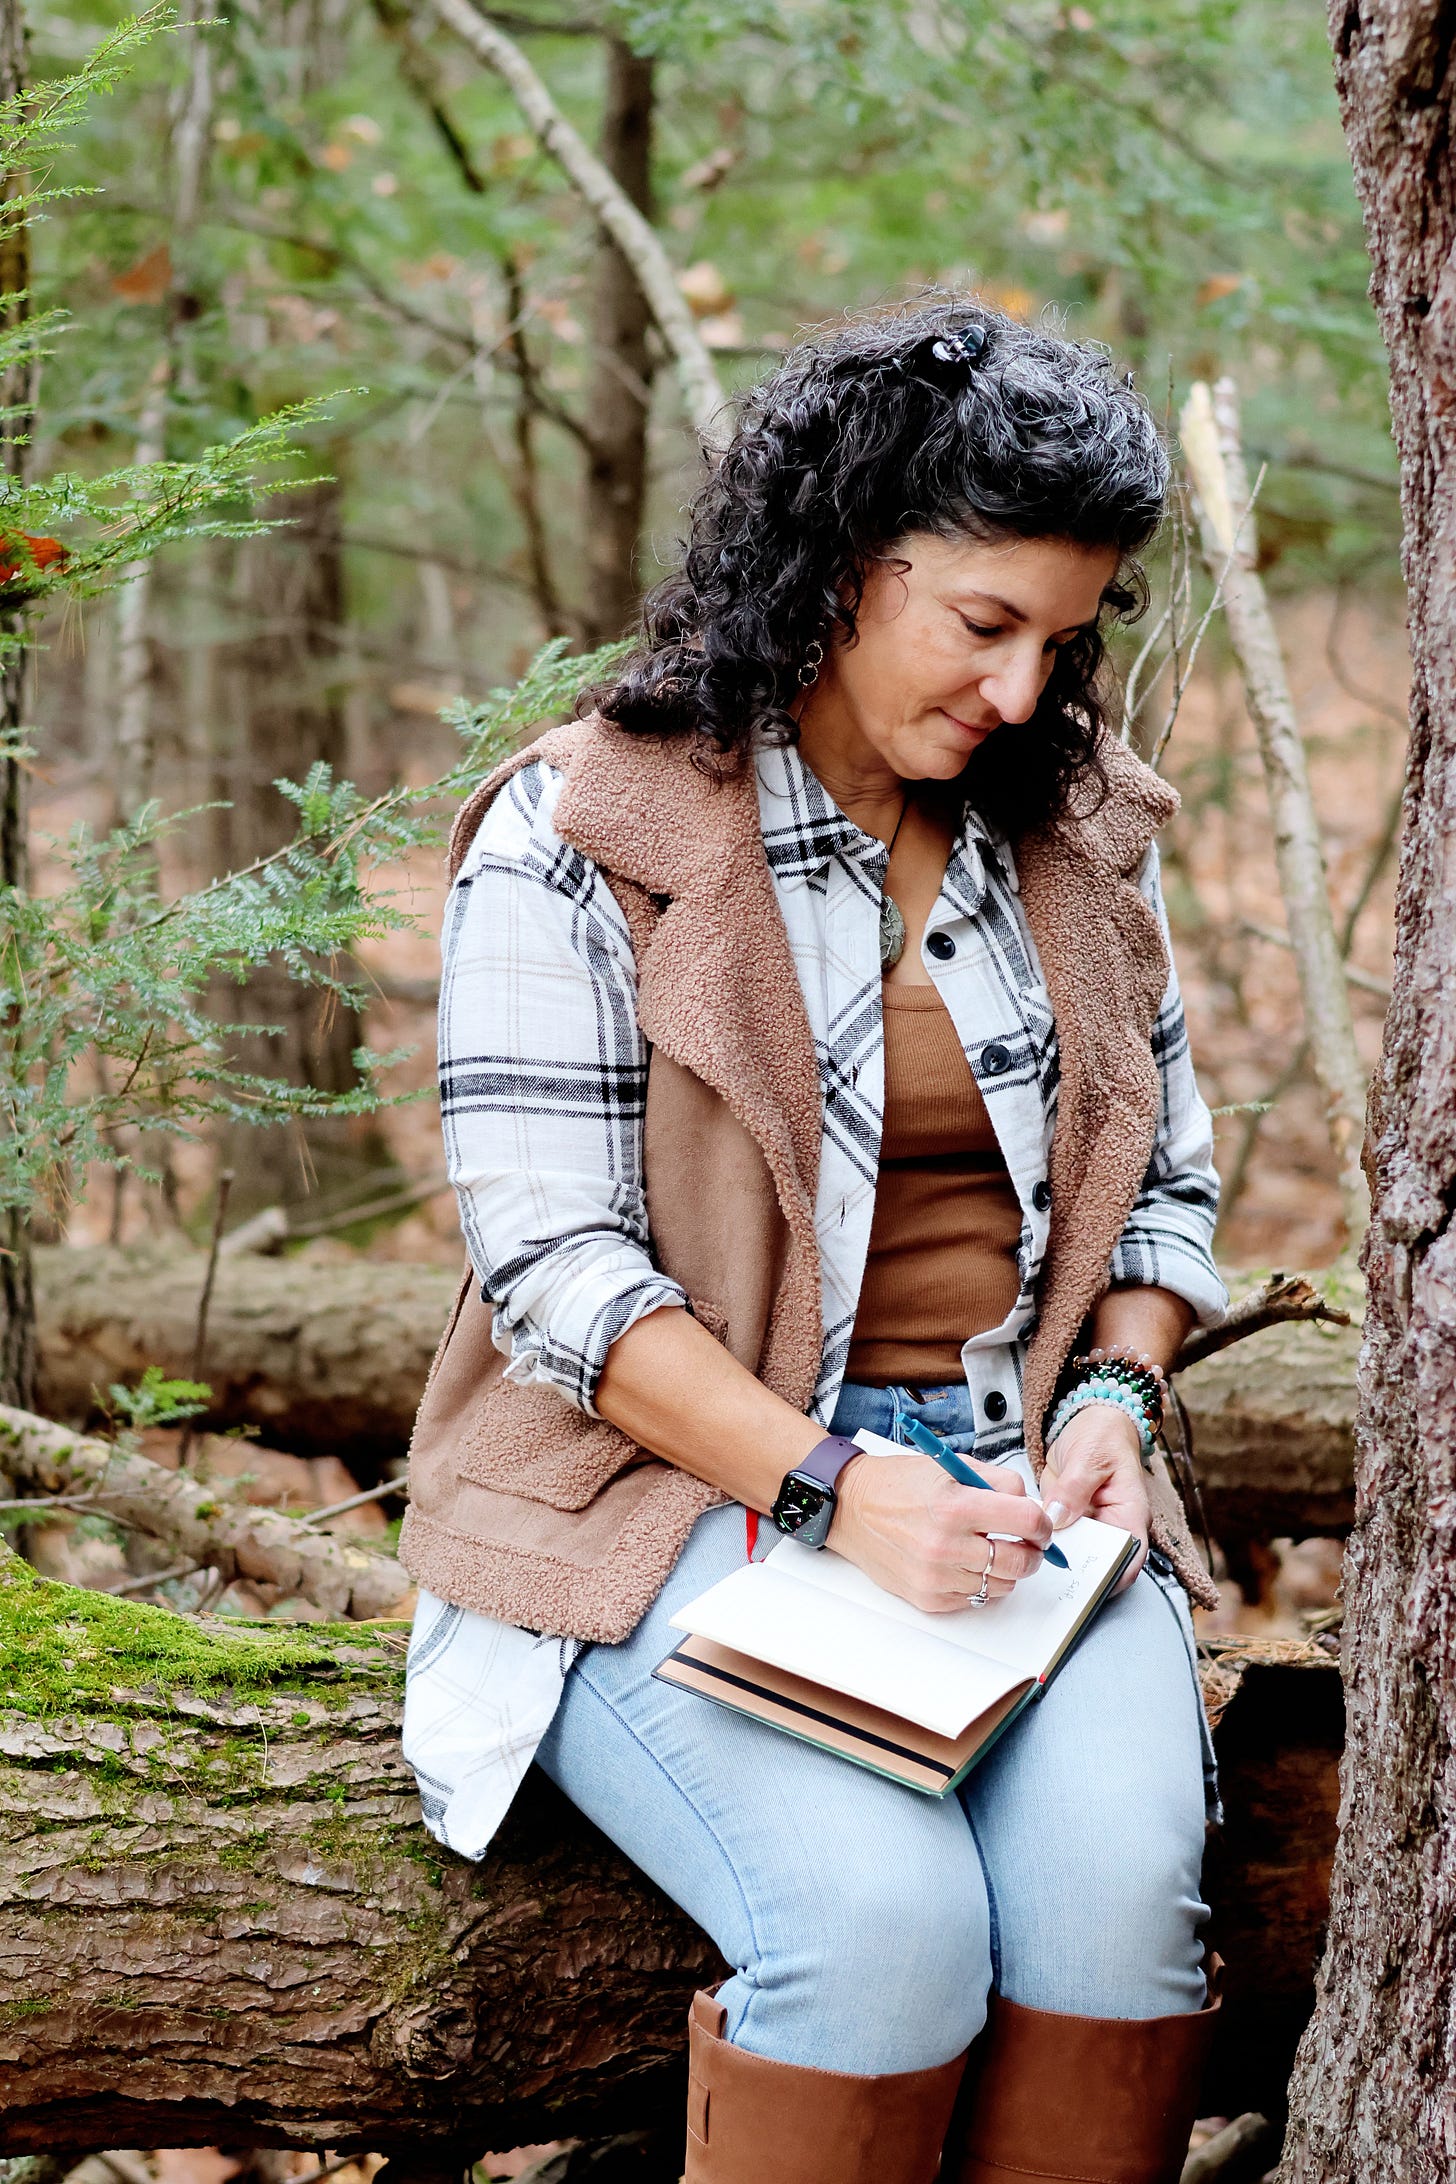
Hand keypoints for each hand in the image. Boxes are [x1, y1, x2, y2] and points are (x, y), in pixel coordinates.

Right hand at [829, 1453, 1051, 1614]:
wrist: (851, 1508)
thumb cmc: (899, 1484)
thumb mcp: (950, 1465)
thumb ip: (997, 1482)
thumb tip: (1032, 1505)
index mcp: (955, 1505)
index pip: (1026, 1521)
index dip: (1042, 1523)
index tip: (1040, 1524)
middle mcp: (946, 1544)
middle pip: (1020, 1561)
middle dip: (1032, 1552)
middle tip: (1028, 1543)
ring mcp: (936, 1576)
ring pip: (1001, 1585)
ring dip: (1005, 1569)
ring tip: (989, 1550)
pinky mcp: (927, 1598)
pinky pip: (974, 1599)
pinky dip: (978, 1583)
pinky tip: (964, 1563)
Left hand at [1040, 1404, 1149, 1590]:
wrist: (1089, 1424)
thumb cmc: (1102, 1437)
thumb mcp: (1089, 1456)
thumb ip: (1074, 1488)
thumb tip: (1059, 1518)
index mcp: (1129, 1514)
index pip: (1130, 1558)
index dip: (1113, 1577)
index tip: (1088, 1586)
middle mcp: (1111, 1526)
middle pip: (1099, 1563)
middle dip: (1076, 1574)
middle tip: (1049, 1573)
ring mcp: (1088, 1526)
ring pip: (1073, 1555)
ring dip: (1053, 1558)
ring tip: (1030, 1562)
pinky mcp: (1066, 1520)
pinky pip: (1053, 1538)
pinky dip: (1039, 1541)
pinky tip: (1021, 1543)